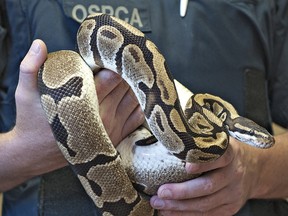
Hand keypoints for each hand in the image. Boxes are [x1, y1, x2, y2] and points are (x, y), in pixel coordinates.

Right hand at [0, 39, 143, 190]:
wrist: (36, 154)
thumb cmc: (32, 122)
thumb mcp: (25, 95)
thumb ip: (30, 68)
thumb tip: (40, 44)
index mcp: (85, 102)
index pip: (113, 76)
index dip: (116, 63)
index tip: (114, 55)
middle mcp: (103, 116)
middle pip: (126, 86)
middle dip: (127, 72)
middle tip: (125, 61)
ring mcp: (112, 129)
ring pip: (135, 100)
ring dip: (135, 87)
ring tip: (132, 75)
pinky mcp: (116, 138)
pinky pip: (137, 118)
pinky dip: (140, 105)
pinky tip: (138, 95)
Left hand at [150, 138, 259, 215]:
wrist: (255, 169)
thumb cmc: (226, 153)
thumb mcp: (219, 142)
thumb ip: (201, 142)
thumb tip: (169, 139)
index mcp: (230, 154)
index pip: (219, 158)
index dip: (203, 163)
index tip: (186, 166)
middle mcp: (233, 175)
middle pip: (208, 186)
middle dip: (182, 192)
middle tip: (161, 192)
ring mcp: (233, 194)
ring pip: (205, 204)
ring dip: (179, 207)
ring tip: (159, 204)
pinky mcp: (230, 208)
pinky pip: (207, 215)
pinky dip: (187, 215)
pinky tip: (170, 213)